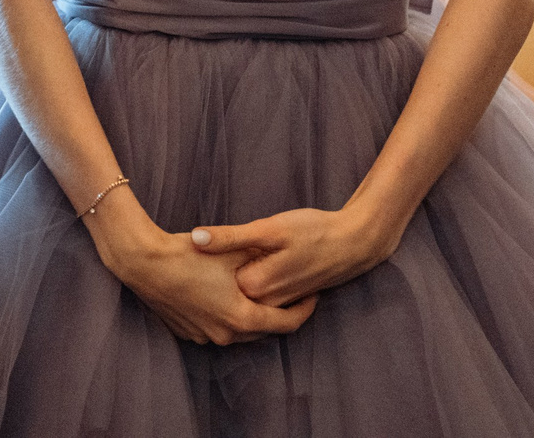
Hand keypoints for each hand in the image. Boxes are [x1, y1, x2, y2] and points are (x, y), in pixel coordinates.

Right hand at [93, 207, 318, 345]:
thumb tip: (282, 260)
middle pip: (263, 329)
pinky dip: (224, 316)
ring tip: (253, 294)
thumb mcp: (232, 253)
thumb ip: (260, 260)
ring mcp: (204, 337)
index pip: (287, 323)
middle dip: (277, 312)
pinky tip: (220, 296)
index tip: (312, 295)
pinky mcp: (186, 332)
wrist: (142, 261)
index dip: (304, 309)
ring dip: (249, 315)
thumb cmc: (188, 255)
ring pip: (238, 329)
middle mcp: (226, 335)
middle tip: (286, 294)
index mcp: (243, 318)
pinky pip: (215, 328)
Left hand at [188, 205, 398, 306]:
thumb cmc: (313, 230)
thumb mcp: (269, 228)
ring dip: (223, 286)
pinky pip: (258, 301)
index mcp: (255, 286)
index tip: (179, 247)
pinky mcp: (288, 300)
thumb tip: (194, 238)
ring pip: (240, 300)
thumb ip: (231, 237)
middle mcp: (265, 302)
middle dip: (205, 278)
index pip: (210, 282)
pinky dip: (243, 290)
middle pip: (223, 295)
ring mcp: (278, 304)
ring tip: (207, 263)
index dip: (194, 265)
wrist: (354, 243)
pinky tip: (234, 270)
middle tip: (188, 255)